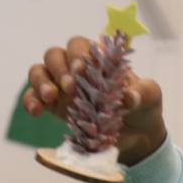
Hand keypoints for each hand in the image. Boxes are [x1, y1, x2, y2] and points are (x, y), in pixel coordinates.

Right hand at [23, 36, 166, 165]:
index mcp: (98, 60)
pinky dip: (30, 101)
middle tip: (71, 88)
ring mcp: (62, 87)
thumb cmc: (144, 108)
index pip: (80, 45)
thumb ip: (144, 93)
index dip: (78, 54)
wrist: (138, 137)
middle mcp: (75, 69)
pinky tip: (36, 111)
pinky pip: (32, 97)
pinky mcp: (53, 107)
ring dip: (40, 81)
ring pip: (39, 71)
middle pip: (55, 55)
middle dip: (59, 68)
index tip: (81, 70)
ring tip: (51, 97)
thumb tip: (129, 97)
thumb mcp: (151, 98)